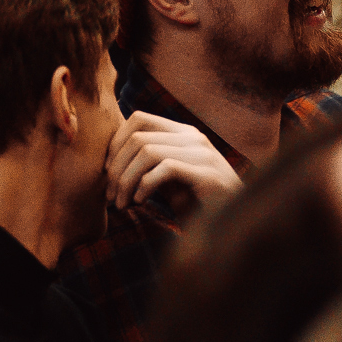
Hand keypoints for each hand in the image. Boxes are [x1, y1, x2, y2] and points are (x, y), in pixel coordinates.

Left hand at [105, 112, 241, 216]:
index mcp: (183, 133)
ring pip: (147, 151)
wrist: (233, 223)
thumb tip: (111, 161)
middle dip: (117, 168)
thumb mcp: (168, 179)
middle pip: (138, 136)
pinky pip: (164, 168)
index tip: (108, 171)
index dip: (116, 142)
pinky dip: (144, 185)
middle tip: (110, 196)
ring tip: (122, 203)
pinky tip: (140, 202)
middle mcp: (192, 137)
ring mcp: (201, 153)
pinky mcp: (206, 174)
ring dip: (126, 180)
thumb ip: (148, 164)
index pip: (139, 118)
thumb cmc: (197, 203)